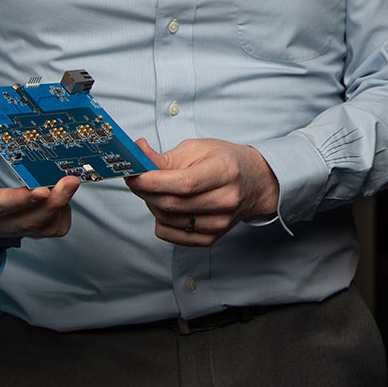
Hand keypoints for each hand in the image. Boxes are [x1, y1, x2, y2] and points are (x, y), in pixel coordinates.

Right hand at [0, 73, 79, 240]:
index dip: (17, 201)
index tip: (38, 190)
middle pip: (27, 221)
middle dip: (52, 202)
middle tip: (71, 180)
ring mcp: (13, 229)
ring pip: (43, 227)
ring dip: (61, 206)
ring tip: (72, 180)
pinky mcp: (28, 230)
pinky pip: (52, 228)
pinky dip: (62, 213)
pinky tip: (64, 192)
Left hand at [125, 138, 280, 247]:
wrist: (254, 182)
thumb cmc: (225, 161)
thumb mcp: (198, 148)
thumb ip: (165, 156)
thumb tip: (137, 156)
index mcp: (225, 172)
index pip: (184, 183)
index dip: (153, 181)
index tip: (134, 175)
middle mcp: (226, 200)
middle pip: (173, 203)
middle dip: (145, 192)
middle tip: (135, 179)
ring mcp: (220, 222)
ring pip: (169, 220)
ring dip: (151, 204)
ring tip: (154, 190)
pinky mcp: (212, 237)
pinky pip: (172, 235)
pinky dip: (160, 221)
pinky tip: (164, 205)